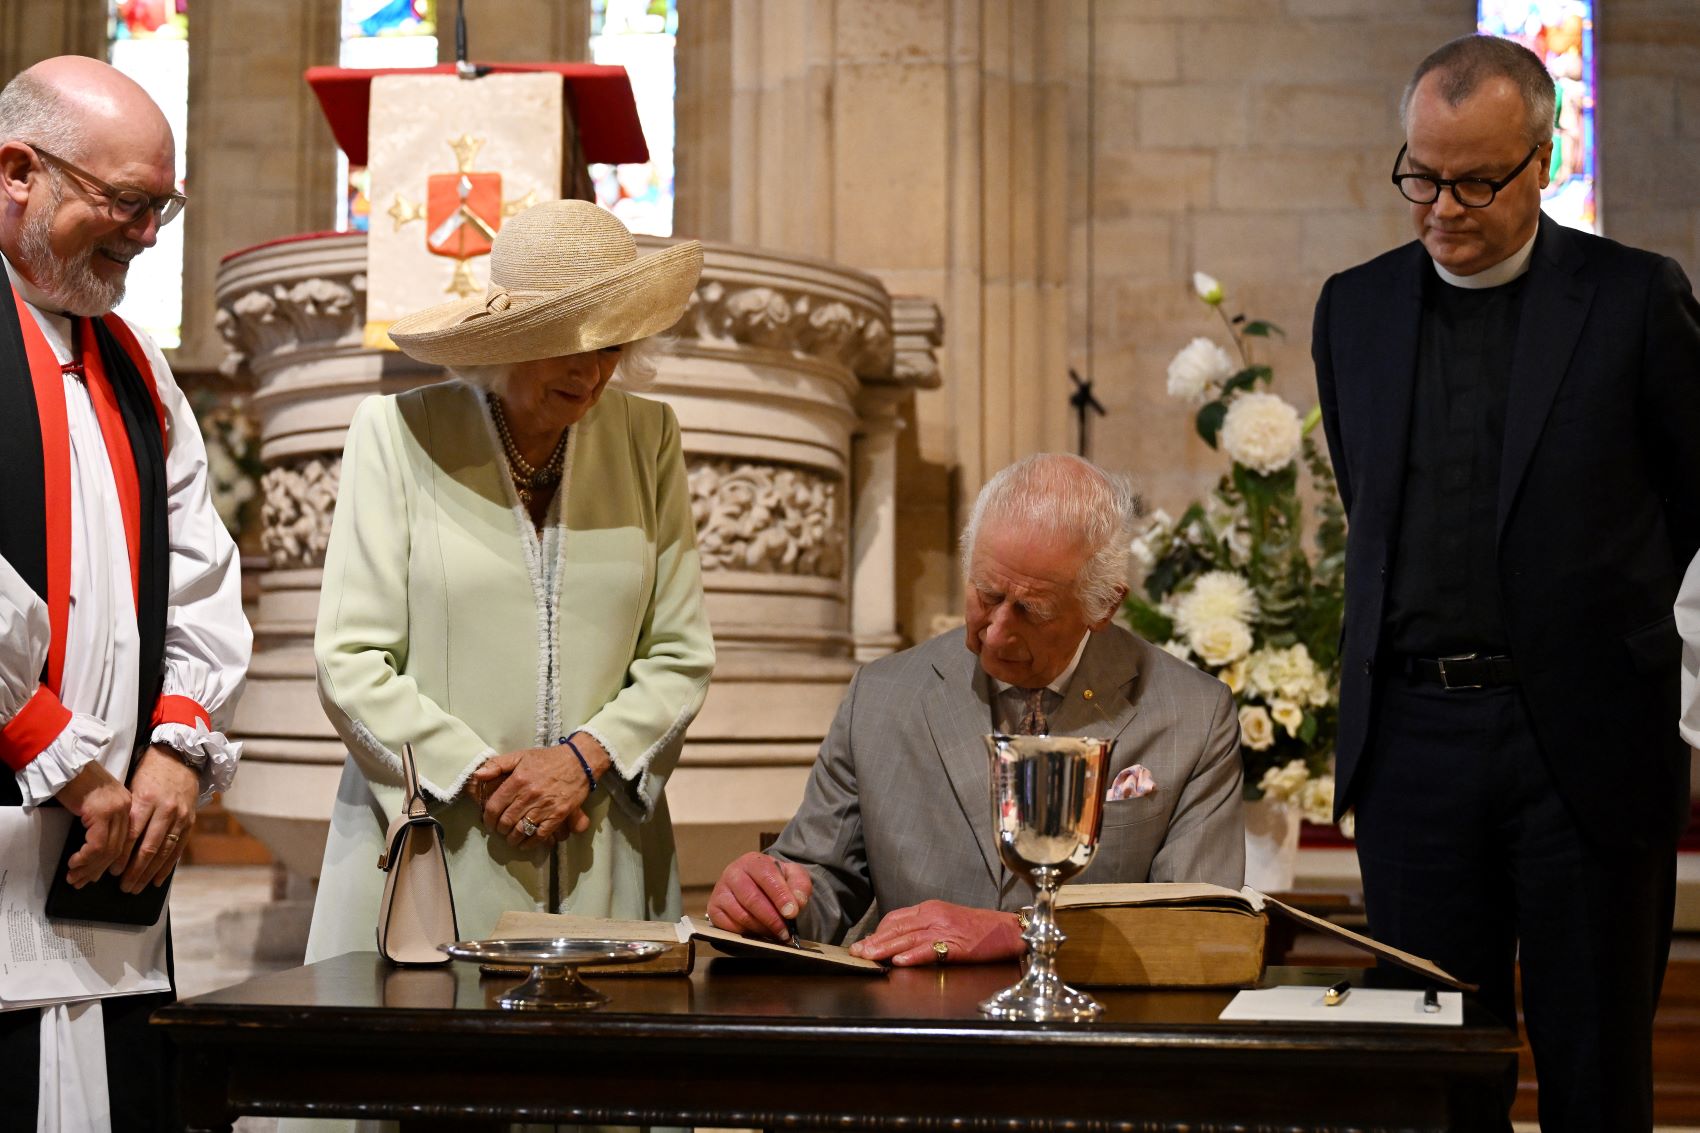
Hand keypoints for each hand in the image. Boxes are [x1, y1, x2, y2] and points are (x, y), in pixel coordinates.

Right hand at [54, 762, 131, 888]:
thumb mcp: (97, 802)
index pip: (126, 841)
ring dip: (89, 867)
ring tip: (74, 877)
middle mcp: (126, 809)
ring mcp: (115, 811)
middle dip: (98, 870)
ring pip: (107, 850)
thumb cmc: (79, 781)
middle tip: (82, 882)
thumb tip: (97, 851)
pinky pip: (96, 845)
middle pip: (118, 849)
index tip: (99, 876)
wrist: (68, 762)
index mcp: (130, 806)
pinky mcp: (101, 813)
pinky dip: (84, 858)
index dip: (112, 863)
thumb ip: (103, 821)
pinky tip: (74, 863)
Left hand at [118, 745, 199, 892]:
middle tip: (123, 886)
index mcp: (146, 799)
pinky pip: (179, 847)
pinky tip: (158, 879)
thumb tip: (112, 841)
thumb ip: (127, 812)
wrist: (180, 756)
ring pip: (165, 851)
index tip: (111, 871)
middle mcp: (165, 809)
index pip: (132, 834)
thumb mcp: (133, 786)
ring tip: (137, 887)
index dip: (122, 856)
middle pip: (149, 847)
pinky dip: (168, 865)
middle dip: (135, 870)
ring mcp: (180, 816)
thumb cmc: (150, 772)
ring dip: (150, 872)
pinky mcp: (190, 820)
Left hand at [472, 745, 593, 848]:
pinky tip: (525, 844)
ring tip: (511, 838)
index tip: (488, 822)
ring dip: (512, 839)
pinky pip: (541, 835)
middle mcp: (529, 795)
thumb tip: (477, 775)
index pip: (495, 807)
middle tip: (500, 830)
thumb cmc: (547, 759)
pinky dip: (530, 843)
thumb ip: (497, 765)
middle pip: (506, 821)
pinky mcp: (558, 815)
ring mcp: (544, 807)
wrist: (579, 761)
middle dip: (499, 830)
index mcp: (517, 780)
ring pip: (521, 830)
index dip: (488, 818)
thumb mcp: (520, 756)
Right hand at [705, 852, 812, 940]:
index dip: (780, 896)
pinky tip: (759, 934)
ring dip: (761, 928)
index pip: (766, 877)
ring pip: (741, 915)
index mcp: (753, 861)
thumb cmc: (774, 880)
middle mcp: (733, 873)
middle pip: (752, 899)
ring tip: (775, 934)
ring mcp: (720, 891)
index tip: (792, 913)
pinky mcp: (714, 909)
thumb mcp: (792, 876)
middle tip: (785, 932)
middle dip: (772, 918)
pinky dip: (746, 933)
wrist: (755, 885)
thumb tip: (797, 903)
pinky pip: (729, 926)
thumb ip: (800, 885)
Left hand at [847, 900, 1023, 965]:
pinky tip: (899, 962)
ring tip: (868, 958)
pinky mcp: (956, 945)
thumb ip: (925, 927)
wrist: (1009, 929)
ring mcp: (944, 929)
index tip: (864, 943)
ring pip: (907, 939)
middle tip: (855, 952)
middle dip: (873, 941)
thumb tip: (902, 941)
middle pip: (896, 928)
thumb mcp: (949, 920)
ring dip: (884, 949)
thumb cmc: (981, 928)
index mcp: (931, 908)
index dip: (877, 931)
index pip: (896, 918)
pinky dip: (913, 956)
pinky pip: (930, 950)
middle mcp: (934, 915)